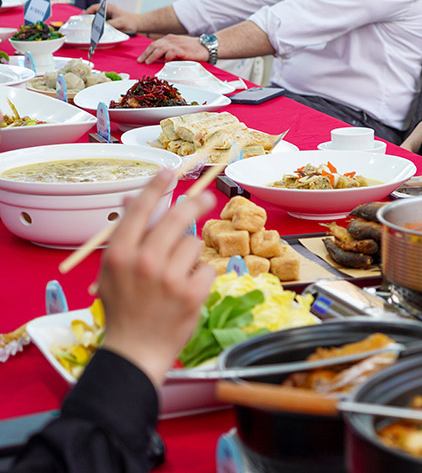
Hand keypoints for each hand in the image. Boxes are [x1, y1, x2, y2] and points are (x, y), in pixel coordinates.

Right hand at [85, 2, 138, 32]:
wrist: (139, 23)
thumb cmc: (131, 22)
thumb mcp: (119, 23)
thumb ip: (108, 24)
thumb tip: (99, 27)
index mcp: (109, 8)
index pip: (94, 8)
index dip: (86, 12)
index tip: (81, 18)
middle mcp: (108, 10)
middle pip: (94, 12)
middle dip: (88, 17)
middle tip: (81, 23)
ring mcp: (110, 14)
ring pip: (97, 17)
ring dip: (92, 21)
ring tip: (86, 27)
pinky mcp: (111, 19)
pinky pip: (102, 21)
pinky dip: (98, 24)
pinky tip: (95, 29)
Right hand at [99, 170, 215, 386]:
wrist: (135, 350)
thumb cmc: (124, 307)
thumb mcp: (114, 270)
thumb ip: (126, 235)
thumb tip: (129, 197)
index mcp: (120, 254)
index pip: (141, 210)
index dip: (156, 187)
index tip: (169, 171)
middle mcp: (145, 262)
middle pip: (177, 217)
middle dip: (195, 203)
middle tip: (207, 198)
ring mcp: (170, 278)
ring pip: (194, 244)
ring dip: (191, 256)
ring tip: (176, 276)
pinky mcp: (193, 293)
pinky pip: (206, 268)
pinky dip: (200, 277)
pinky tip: (186, 292)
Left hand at [138, 35, 206, 63]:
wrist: (206, 46)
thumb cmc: (193, 49)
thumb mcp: (178, 47)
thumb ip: (169, 51)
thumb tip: (159, 59)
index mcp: (169, 39)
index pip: (154, 44)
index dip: (146, 52)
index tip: (141, 59)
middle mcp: (171, 40)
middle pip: (154, 46)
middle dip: (146, 54)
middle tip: (140, 61)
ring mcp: (177, 44)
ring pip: (160, 48)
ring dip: (152, 56)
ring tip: (148, 62)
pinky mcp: (183, 50)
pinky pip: (172, 52)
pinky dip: (167, 57)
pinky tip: (164, 62)